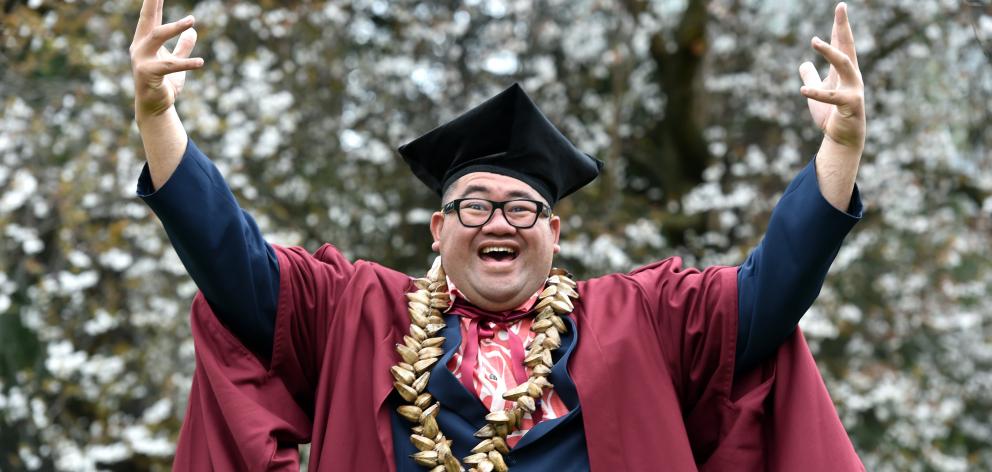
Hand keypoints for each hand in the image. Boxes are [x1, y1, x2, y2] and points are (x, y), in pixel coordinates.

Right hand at [129, 0, 202, 121]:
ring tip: (191, 20)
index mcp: (145, 42)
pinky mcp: (148, 73)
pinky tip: (201, 62)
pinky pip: (170, 65)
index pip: (150, 17)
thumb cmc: (164, 83)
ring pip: (157, 36)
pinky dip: (187, 63)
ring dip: (174, 27)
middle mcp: (140, 47)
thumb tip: (192, 31)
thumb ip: (182, 47)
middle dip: (152, 3)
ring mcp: (141, 60)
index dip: (153, 2)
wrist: (156, 107)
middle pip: (147, 20)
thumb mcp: (176, 62)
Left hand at [799, 3, 864, 151]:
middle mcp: (852, 76)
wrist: (842, 138)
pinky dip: (817, 92)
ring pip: (844, 64)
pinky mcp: (850, 105)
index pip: (842, 44)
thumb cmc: (831, 114)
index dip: (840, 26)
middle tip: (841, 8)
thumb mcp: (817, 91)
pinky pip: (832, 96)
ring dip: (829, 52)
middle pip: (848, 46)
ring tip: (814, 40)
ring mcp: (853, 89)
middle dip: (844, 27)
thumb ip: (812, 76)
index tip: (840, 7)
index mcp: (844, 71)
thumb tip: (804, 63)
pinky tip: (802, 89)